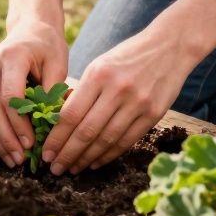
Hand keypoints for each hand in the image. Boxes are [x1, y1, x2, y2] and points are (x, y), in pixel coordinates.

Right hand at [0, 21, 68, 166]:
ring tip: (13, 160)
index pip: (10, 96)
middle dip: (6, 138)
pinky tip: (5, 148)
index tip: (33, 143)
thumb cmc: (48, 46)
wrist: (30, 28)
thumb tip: (49, 128)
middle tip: (21, 159)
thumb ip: (53, 92)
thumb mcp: (58, 63)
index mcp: (12, 56)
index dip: (19, 124)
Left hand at [41, 24, 190, 174]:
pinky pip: (127, 141)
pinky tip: (96, 162)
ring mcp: (138, 103)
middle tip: (55, 168)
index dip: (56, 138)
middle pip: (87, 131)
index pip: (71, 114)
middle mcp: (117, 90)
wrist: (169, 46)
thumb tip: (61, 124)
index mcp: (98, 75)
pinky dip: (109, 155)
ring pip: (106, 140)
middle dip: (68, 154)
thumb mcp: (99, 66)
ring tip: (73, 169)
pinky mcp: (154, 114)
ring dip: (87, 158)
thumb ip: (83, 92)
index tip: (46, 153)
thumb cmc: (127, 57)